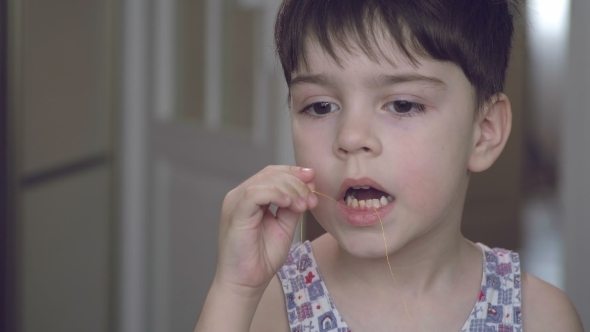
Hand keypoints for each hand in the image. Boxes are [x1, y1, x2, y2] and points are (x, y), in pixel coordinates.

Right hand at [214, 165, 316, 296]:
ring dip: (290, 189)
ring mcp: (235, 202)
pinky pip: (255, 193)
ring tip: (303, 205)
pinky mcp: (235, 212)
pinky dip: (276, 194)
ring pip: (265, 180)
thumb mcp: (284, 226)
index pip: (271, 173)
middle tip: (311, 199)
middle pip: (270, 173)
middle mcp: (239, 195)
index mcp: (249, 197)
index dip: (293, 172)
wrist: (246, 282)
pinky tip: (289, 204)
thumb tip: (307, 188)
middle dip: (296, 182)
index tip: (313, 178)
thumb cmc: (261, 258)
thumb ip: (292, 207)